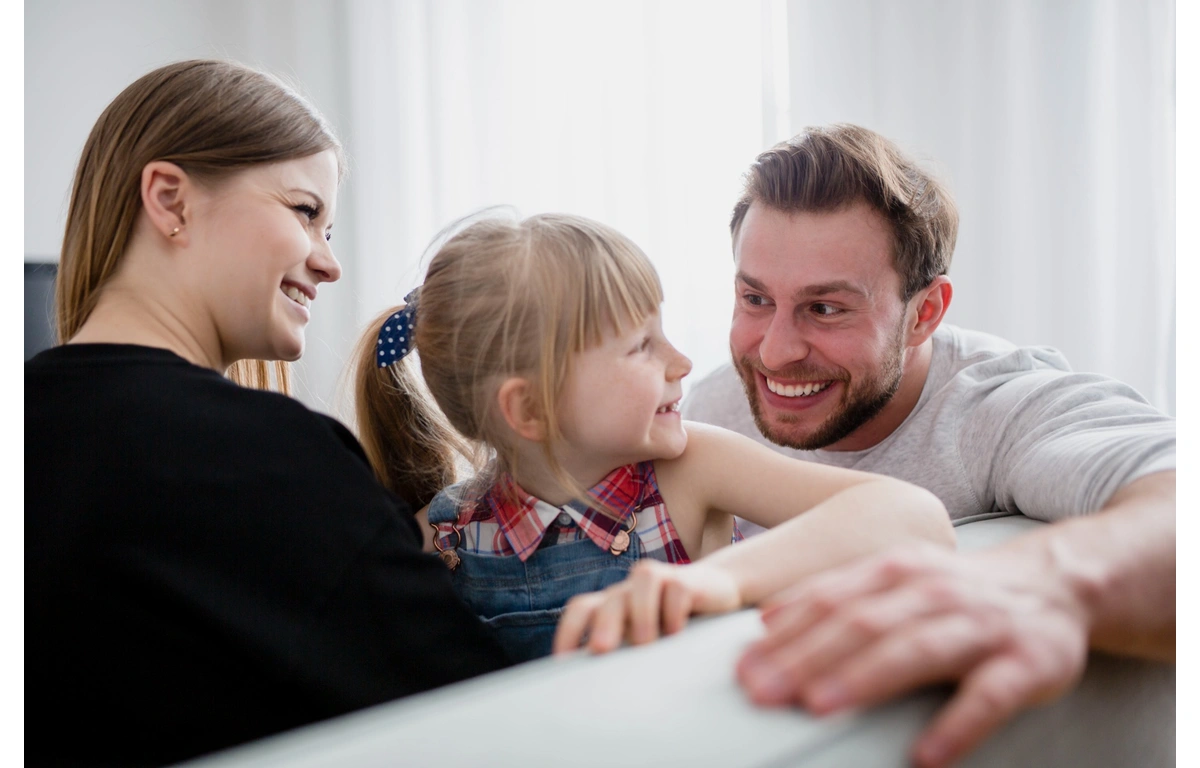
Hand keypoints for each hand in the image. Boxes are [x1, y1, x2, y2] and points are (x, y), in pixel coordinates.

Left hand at [553, 560, 741, 654]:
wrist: (716, 591)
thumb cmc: (670, 623)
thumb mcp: (645, 639)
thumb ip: (623, 653)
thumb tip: (595, 688)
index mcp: (614, 605)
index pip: (582, 609)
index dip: (569, 631)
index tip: (563, 662)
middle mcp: (632, 591)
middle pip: (610, 598)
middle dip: (603, 624)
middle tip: (601, 651)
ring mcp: (661, 581)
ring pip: (643, 579)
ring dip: (641, 611)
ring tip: (646, 643)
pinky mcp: (688, 581)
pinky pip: (677, 587)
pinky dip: (675, 608)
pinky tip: (678, 631)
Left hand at [735, 543, 1090, 767]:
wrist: (1055, 584)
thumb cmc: (955, 593)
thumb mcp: (895, 580)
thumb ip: (836, 596)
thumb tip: (767, 621)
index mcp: (896, 571)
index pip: (830, 601)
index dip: (785, 635)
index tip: (741, 668)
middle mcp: (934, 591)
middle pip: (861, 624)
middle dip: (806, 658)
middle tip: (761, 692)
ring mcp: (981, 625)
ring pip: (916, 649)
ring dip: (864, 678)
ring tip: (819, 707)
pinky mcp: (1028, 662)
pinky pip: (989, 697)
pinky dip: (957, 725)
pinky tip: (924, 756)